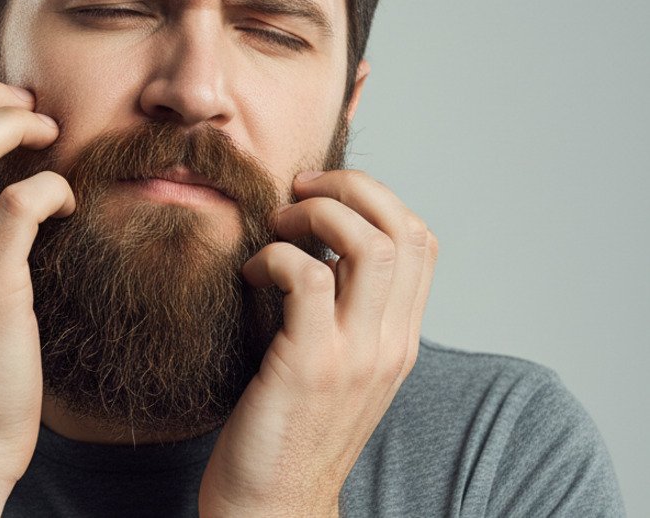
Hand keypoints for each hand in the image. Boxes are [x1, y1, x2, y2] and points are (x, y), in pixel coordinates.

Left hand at [198, 170, 437, 516]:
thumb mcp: (331, 364)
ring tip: (278, 226)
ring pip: (369, 244)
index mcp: (398, 340)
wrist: (272, 506)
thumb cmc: (288, 429)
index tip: (325, 193)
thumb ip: (335, 310)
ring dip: (316, 214)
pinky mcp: (310, 365)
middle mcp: (390, 343)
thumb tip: (308, 241)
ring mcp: (355, 355)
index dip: (377, 199)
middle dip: (351, 188)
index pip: (421, 242)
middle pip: (404, 230)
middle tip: (300, 189)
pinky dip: (277, 256)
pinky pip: (308, 277)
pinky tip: (252, 272)